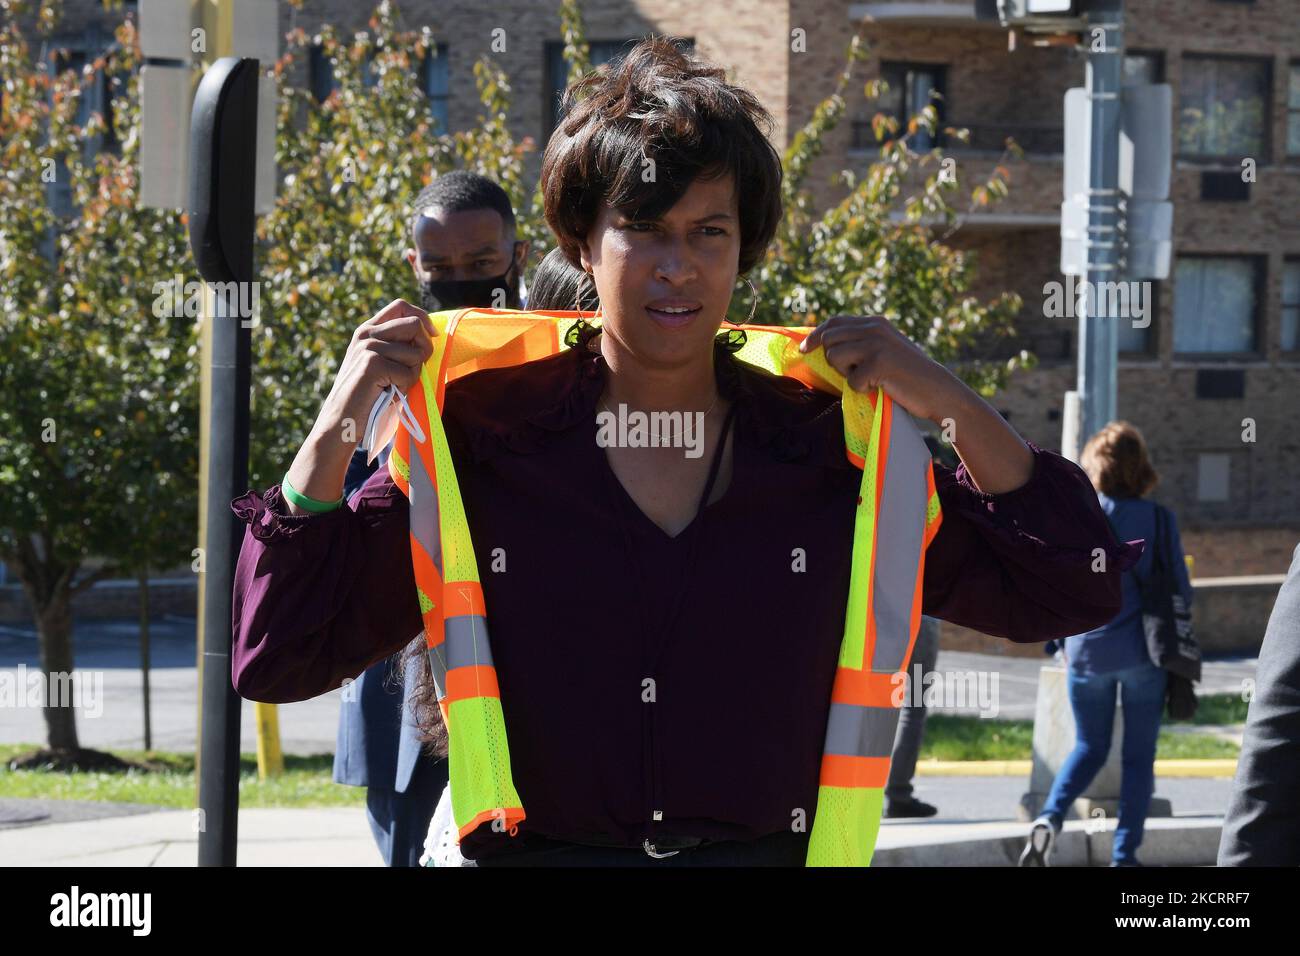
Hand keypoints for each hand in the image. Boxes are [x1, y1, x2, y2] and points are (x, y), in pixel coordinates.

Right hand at [316, 299, 435, 438]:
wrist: (340, 421)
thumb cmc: (367, 397)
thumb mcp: (380, 364)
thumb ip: (398, 346)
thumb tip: (431, 336)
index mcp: (368, 330)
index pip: (400, 306)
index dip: (422, 317)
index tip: (432, 334)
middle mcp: (367, 334)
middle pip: (414, 325)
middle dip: (423, 349)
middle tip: (411, 371)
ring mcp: (369, 348)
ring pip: (415, 353)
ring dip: (412, 375)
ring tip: (393, 386)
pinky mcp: (373, 365)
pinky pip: (408, 373)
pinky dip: (405, 387)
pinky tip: (387, 394)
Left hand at [798, 314, 961, 423]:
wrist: (936, 390)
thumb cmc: (907, 375)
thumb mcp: (884, 348)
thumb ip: (861, 341)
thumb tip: (823, 343)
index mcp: (875, 322)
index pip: (835, 322)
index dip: (815, 335)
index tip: (804, 349)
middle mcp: (874, 328)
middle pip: (829, 340)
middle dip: (832, 360)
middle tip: (853, 372)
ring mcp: (876, 343)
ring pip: (834, 357)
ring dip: (846, 374)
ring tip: (869, 378)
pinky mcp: (879, 362)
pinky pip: (851, 381)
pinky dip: (862, 389)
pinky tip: (880, 387)